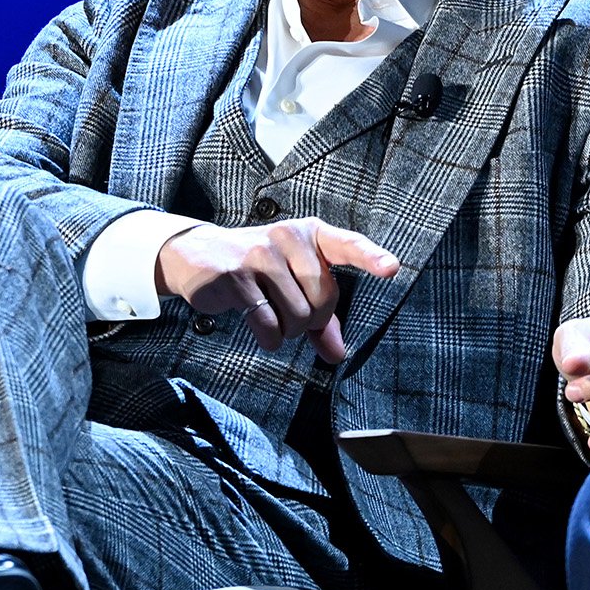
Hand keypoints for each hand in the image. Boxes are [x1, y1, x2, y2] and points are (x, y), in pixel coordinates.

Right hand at [156, 218, 399, 362]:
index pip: (347, 244)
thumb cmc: (256, 268)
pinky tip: (260, 326)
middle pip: (323, 300)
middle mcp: (288, 237)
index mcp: (310, 234)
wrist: (196, 254)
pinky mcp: (236, 276)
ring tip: (270, 314)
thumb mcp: (291, 283)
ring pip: (298, 316)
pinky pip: (269, 324)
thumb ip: (320, 318)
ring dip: (287, 331)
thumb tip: (338, 355)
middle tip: (288, 310)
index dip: (371, 258)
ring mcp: (260, 254)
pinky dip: (270, 338)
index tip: (393, 268)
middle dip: (310, 320)